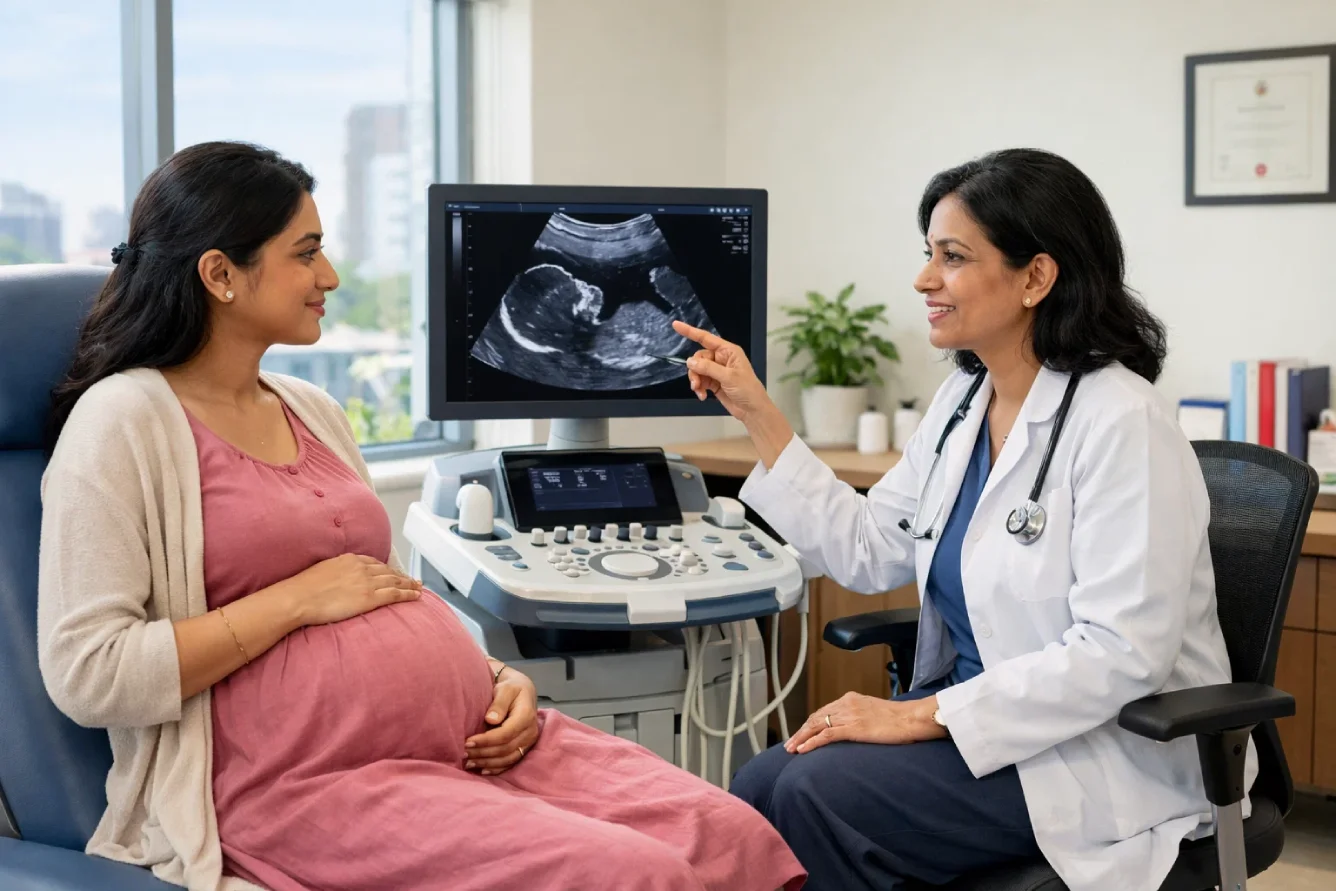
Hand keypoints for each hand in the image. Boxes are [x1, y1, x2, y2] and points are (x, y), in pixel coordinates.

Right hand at [274, 553, 421, 626]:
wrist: (299, 597)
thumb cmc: (303, 588)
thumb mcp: (322, 570)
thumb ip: (336, 572)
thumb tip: (338, 578)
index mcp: (350, 560)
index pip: (374, 563)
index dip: (387, 569)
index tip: (393, 573)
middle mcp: (361, 568)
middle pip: (388, 571)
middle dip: (402, 576)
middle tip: (413, 580)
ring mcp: (367, 582)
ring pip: (395, 581)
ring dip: (409, 584)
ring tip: (419, 587)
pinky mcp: (369, 598)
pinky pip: (395, 594)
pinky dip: (408, 594)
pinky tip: (416, 595)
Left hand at [464, 667, 540, 774]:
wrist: (523, 692)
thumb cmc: (511, 689)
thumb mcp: (505, 688)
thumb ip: (498, 703)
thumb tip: (490, 720)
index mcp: (526, 716)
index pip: (505, 734)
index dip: (486, 740)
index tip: (467, 741)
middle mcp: (530, 732)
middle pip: (505, 749)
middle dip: (483, 753)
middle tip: (463, 753)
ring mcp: (528, 742)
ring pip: (508, 759)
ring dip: (487, 763)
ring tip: (468, 762)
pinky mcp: (524, 748)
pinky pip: (511, 763)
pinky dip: (496, 769)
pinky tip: (482, 770)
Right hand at [671, 320, 773, 424]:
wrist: (752, 410)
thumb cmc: (747, 389)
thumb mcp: (728, 376)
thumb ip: (708, 368)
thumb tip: (689, 361)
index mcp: (728, 351)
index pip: (706, 338)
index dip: (690, 331)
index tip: (675, 325)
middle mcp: (721, 358)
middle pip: (699, 357)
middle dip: (695, 370)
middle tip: (696, 383)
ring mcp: (717, 371)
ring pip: (698, 370)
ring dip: (696, 380)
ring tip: (699, 391)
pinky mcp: (714, 383)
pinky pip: (700, 381)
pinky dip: (699, 388)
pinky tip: (702, 396)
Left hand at [784, 692, 945, 753]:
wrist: (911, 718)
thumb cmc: (899, 719)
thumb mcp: (875, 713)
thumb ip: (861, 716)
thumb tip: (854, 727)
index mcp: (850, 699)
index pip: (823, 711)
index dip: (810, 724)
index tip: (802, 734)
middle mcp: (846, 704)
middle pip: (816, 717)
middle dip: (801, 731)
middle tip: (790, 744)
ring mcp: (848, 715)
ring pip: (816, 726)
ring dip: (801, 738)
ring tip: (791, 749)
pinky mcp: (853, 727)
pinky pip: (826, 735)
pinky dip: (812, 743)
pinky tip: (803, 750)